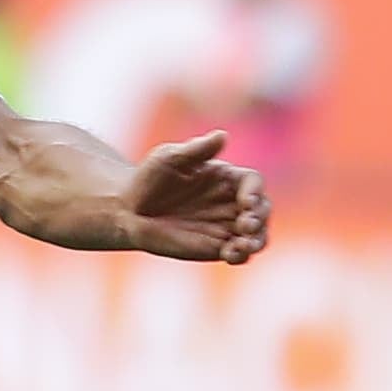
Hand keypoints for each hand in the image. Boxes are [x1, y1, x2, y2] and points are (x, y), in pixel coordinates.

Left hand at [119, 132, 269, 263]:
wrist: (128, 210)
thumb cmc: (149, 178)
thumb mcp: (168, 158)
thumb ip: (196, 150)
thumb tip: (222, 135)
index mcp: (227, 177)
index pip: (253, 182)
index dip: (255, 191)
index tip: (247, 201)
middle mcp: (233, 201)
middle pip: (262, 209)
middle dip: (259, 217)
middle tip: (246, 225)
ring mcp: (227, 226)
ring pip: (257, 235)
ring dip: (257, 241)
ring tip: (245, 245)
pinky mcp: (216, 247)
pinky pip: (239, 254)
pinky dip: (241, 255)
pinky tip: (230, 255)